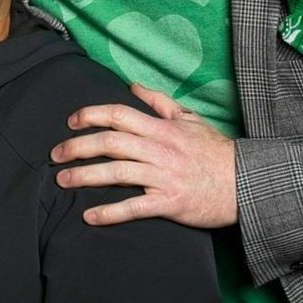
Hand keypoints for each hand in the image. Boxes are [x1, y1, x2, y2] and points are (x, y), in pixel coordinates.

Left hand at [49, 84, 237, 227]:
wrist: (247, 185)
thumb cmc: (216, 153)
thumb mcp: (191, 120)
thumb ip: (161, 103)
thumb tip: (134, 86)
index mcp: (163, 129)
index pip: (119, 115)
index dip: (91, 115)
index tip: (72, 121)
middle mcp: (160, 150)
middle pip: (110, 143)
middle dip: (77, 147)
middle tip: (55, 155)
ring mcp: (164, 177)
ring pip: (117, 173)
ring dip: (85, 176)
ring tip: (63, 180)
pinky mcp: (169, 203)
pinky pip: (134, 207)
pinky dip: (109, 212)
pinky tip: (89, 216)